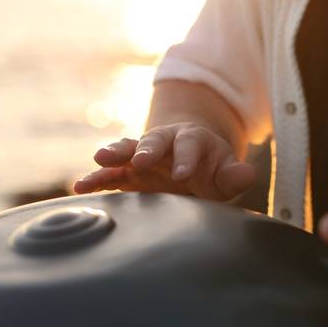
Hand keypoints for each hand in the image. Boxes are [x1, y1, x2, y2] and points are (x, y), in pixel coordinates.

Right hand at [73, 122, 255, 200]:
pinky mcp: (127, 174)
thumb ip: (234, 176)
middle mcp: (164, 143)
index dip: (187, 158)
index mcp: (192, 140)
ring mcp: (143, 157)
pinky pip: (110, 174)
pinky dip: (96, 178)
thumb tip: (247, 174)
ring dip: (114, 154)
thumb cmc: (210, 172)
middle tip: (142, 161)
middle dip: (148, 149)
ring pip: (127, 151)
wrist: (190, 170)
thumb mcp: (225, 174)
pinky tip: (80, 186)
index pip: (190, 145)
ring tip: (99, 159)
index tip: (184, 175)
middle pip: (154, 141)